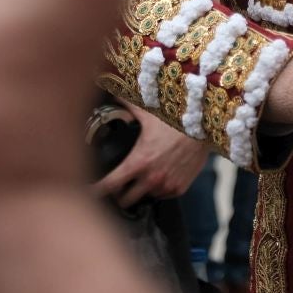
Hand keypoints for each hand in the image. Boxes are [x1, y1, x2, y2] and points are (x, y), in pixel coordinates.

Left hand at [93, 105, 209, 207]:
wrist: (206, 127)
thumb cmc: (175, 119)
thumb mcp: (148, 112)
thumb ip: (126, 105)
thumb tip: (112, 92)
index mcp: (138, 161)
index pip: (110, 185)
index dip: (95, 191)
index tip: (87, 192)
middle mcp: (151, 178)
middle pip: (124, 200)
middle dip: (117, 195)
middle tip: (116, 187)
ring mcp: (166, 185)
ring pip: (145, 198)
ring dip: (139, 192)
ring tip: (137, 181)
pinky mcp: (179, 188)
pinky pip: (163, 196)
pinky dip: (157, 190)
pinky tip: (157, 178)